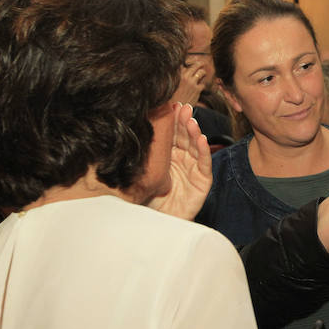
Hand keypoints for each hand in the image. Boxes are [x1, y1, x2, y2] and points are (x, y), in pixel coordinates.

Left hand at [148, 103, 211, 219]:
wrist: (158, 223)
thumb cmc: (148, 200)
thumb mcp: (140, 174)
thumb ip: (138, 157)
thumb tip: (123, 134)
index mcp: (167, 155)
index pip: (170, 134)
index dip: (171, 120)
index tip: (169, 105)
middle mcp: (182, 159)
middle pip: (184, 136)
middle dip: (183, 121)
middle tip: (182, 108)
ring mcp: (193, 168)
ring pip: (195, 146)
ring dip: (194, 132)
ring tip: (190, 121)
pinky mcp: (203, 181)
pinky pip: (204, 164)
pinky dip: (203, 150)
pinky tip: (201, 138)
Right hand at [170, 58, 207, 105]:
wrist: (176, 108)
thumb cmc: (172, 97)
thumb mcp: (171, 85)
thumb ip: (176, 77)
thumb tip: (181, 72)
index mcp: (177, 75)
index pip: (184, 64)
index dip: (189, 62)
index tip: (192, 61)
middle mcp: (185, 77)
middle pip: (195, 66)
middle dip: (199, 64)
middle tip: (202, 63)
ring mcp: (192, 83)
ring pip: (201, 73)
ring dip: (203, 73)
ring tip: (203, 74)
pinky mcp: (197, 89)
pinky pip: (203, 84)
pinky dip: (202, 85)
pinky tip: (201, 86)